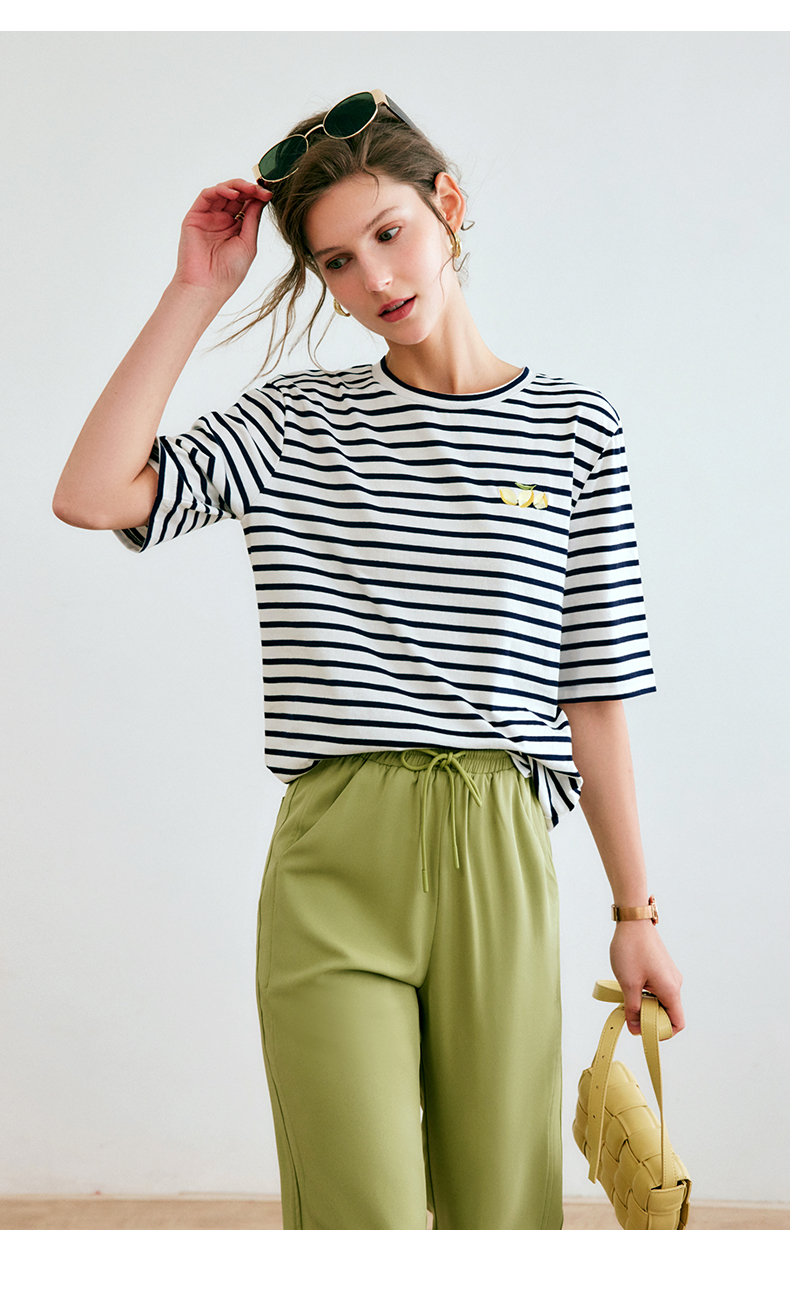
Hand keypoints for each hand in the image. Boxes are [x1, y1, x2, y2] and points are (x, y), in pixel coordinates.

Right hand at [172, 179, 271, 298]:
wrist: (207, 286)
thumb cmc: (229, 272)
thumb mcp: (248, 243)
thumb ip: (252, 219)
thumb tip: (260, 199)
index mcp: (235, 229)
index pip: (246, 205)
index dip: (257, 197)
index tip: (269, 194)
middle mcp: (221, 221)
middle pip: (236, 195)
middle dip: (249, 189)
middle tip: (261, 189)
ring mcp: (208, 217)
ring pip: (222, 191)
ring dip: (237, 186)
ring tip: (250, 189)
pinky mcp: (195, 216)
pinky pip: (207, 196)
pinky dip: (220, 190)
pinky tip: (234, 194)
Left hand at [609, 920, 684, 1036]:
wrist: (633, 921)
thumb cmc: (631, 949)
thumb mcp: (628, 984)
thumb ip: (633, 1009)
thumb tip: (635, 1029)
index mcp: (671, 989)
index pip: (677, 1023)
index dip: (662, 1032)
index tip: (644, 1029)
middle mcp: (675, 983)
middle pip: (669, 1013)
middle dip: (651, 1018)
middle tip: (631, 1013)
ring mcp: (670, 974)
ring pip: (662, 1000)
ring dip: (647, 1004)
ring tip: (628, 996)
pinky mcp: (663, 968)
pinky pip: (659, 988)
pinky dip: (647, 993)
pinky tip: (631, 985)